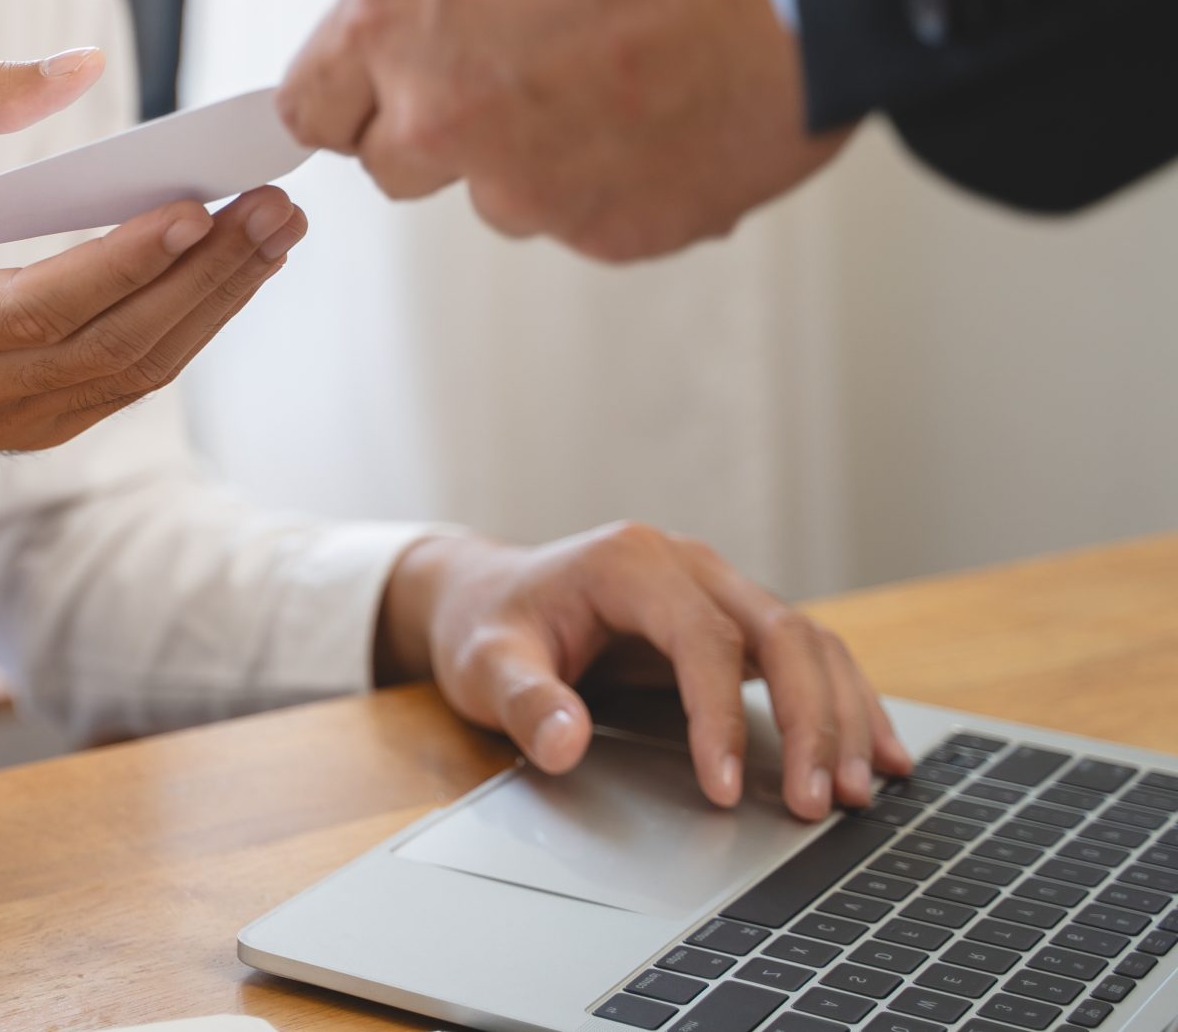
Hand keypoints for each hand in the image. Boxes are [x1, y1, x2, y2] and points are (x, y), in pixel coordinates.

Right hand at [0, 49, 306, 548]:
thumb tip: (82, 64)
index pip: (33, 306)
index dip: (120, 263)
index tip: (195, 207)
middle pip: (109, 344)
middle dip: (203, 276)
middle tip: (273, 203)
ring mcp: (7, 423)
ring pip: (135, 371)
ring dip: (217, 299)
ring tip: (277, 227)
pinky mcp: (39, 430)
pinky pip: (130, 379)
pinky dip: (192, 323)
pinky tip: (234, 267)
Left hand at [277, 0, 850, 261]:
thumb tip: (409, 43)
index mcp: (392, 20)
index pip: (311, 107)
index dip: (351, 101)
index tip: (374, 102)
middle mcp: (438, 116)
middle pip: (398, 165)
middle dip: (448, 132)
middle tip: (529, 76)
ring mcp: (524, 187)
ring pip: (507, 196)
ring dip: (548, 157)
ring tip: (634, 76)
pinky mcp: (610, 233)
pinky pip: (597, 218)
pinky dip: (631, 182)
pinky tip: (684, 111)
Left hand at [375, 523, 910, 819]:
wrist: (485, 595)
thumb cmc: (487, 626)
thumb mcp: (484, 664)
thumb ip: (523, 701)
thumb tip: (565, 744)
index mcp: (630, 561)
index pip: (702, 638)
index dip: (720, 716)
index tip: (724, 790)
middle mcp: (687, 563)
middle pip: (779, 634)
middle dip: (811, 721)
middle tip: (817, 802)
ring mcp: (717, 587)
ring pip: (809, 643)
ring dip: (842, 716)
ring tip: (857, 792)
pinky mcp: (732, 620)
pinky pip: (808, 656)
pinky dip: (848, 703)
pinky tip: (879, 755)